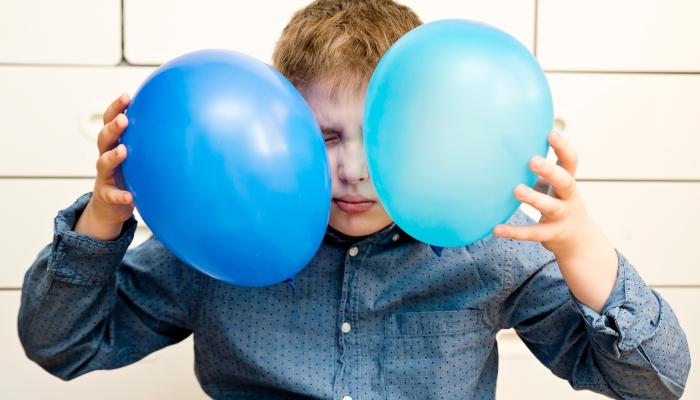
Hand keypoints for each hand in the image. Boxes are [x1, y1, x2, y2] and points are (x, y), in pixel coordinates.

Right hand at [73, 94, 134, 240]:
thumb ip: (147, 140)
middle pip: (104, 138)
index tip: (126, 97)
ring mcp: (105, 176)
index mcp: (113, 144)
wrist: (109, 206)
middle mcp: (106, 157)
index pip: (110, 122)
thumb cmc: (126, 175)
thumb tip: (177, 121)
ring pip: (103, 163)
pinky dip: (120, 195)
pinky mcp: (107, 196)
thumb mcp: (135, 156)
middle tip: (123, 120)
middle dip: (112, 128)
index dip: (116, 108)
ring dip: (112, 156)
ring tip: (122, 151)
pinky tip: (129, 196)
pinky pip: (112, 195)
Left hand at [493, 131, 588, 255]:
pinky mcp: (551, 234)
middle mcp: (568, 198)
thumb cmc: (561, 205)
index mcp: (568, 182)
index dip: (563, 147)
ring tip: (517, 190)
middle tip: (533, 160)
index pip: (570, 161)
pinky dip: (514, 231)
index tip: (551, 134)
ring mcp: (561, 216)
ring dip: (534, 198)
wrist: (579, 240)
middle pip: (564, 181)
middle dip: (551, 171)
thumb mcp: (555, 186)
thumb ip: (540, 172)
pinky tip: (497, 228)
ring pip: (550, 206)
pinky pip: (533, 233)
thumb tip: (512, 152)